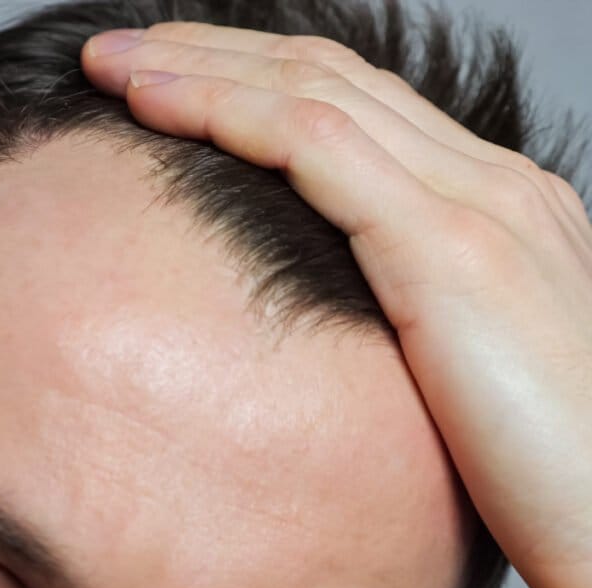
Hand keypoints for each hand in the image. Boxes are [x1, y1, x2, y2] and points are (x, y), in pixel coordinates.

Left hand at [82, 24, 591, 587]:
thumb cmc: (540, 476)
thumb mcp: (457, 371)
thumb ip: (398, 318)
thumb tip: (314, 316)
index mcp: (491, 207)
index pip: (350, 105)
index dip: (249, 79)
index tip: (164, 80)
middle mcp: (487, 184)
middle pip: (323, 75)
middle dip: (211, 53)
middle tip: (120, 50)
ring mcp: (474, 205)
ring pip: (306, 93)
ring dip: (196, 69)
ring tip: (110, 62)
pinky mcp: (448, 250)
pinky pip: (313, 146)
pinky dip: (225, 113)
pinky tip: (154, 103)